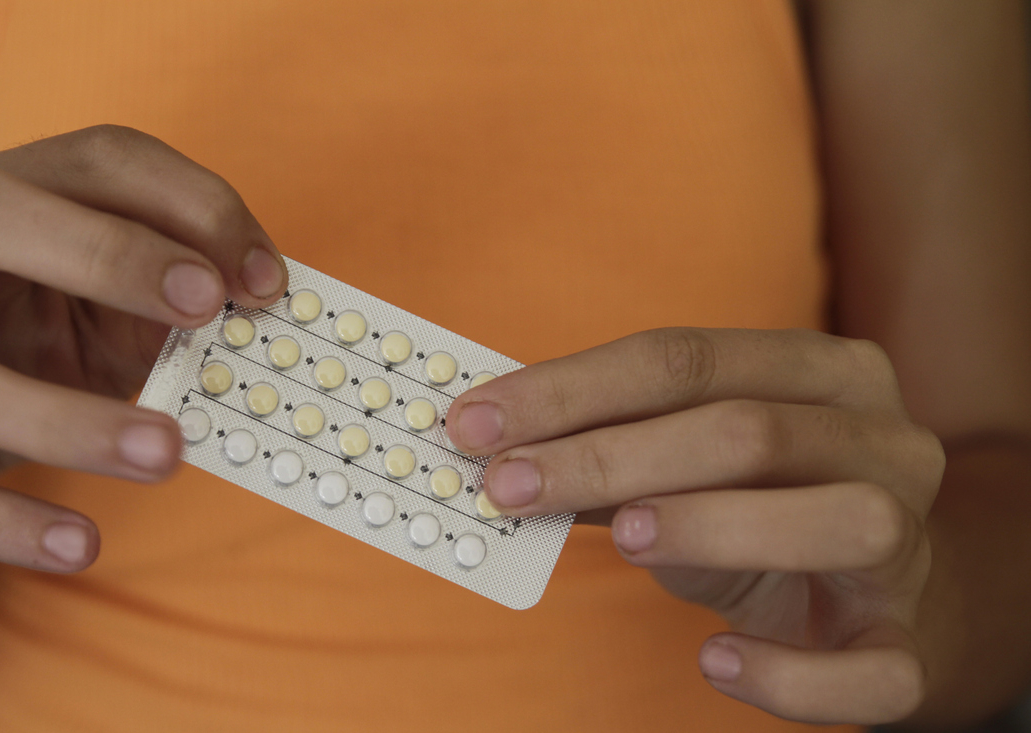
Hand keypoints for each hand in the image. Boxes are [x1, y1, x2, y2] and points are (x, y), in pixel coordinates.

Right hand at [0, 125, 286, 571]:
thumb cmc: (38, 336)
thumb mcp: (105, 308)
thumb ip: (171, 307)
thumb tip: (266, 327)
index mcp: (10, 192)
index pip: (101, 161)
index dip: (191, 205)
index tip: (264, 280)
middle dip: (106, 253)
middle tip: (207, 303)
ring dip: (62, 416)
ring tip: (165, 453)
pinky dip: (0, 521)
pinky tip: (80, 546)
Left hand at [446, 328, 944, 723]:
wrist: (872, 589)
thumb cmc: (760, 506)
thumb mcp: (686, 462)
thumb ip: (612, 450)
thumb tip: (498, 447)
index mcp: (824, 371)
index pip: (687, 357)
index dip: (571, 388)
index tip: (477, 421)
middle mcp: (884, 440)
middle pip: (748, 430)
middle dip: (610, 454)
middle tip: (508, 485)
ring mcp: (909, 540)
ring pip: (838, 520)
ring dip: (712, 524)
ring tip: (622, 537)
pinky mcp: (910, 639)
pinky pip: (873, 669)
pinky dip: (790, 673)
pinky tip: (715, 660)